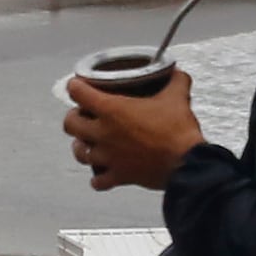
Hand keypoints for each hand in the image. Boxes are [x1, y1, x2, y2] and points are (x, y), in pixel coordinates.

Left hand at [62, 72, 205, 191]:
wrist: (186, 163)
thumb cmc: (177, 131)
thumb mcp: (177, 97)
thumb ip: (175, 81)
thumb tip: (177, 73)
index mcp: (112, 110)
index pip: (78, 93)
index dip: (75, 86)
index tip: (78, 85)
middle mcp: (103, 133)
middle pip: (70, 124)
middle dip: (73, 117)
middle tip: (83, 114)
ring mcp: (108, 157)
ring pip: (79, 153)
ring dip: (81, 146)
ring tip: (88, 142)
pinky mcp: (118, 176)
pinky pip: (97, 181)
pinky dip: (98, 177)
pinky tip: (103, 172)